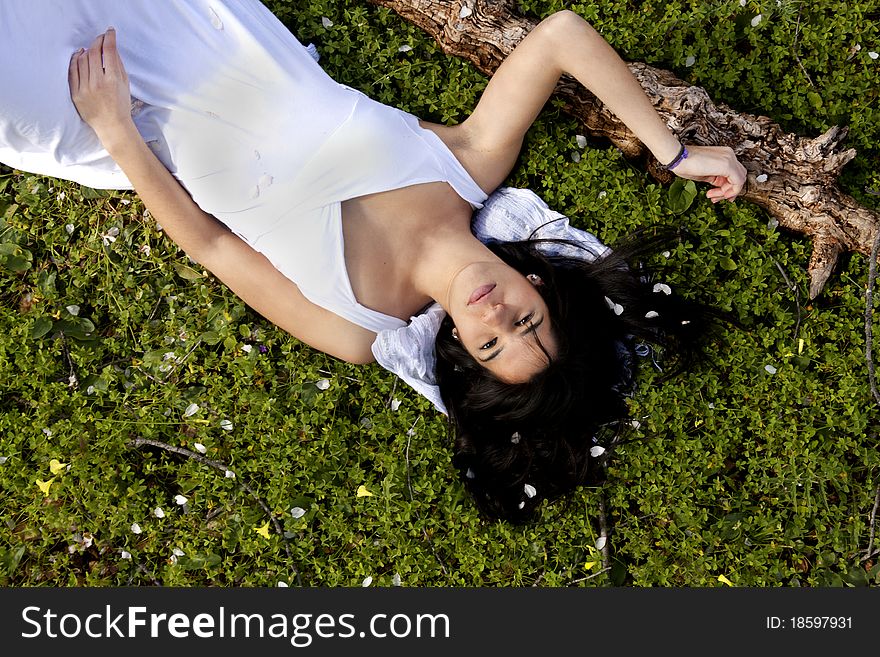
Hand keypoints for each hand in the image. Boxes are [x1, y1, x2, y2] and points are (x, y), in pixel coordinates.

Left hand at [68, 28, 132, 143]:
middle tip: (100, 38)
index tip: (109, 32)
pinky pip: (72, 71)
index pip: (109, 52)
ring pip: (82, 60)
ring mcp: (85, 88)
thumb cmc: (121, 105)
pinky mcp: (76, 93)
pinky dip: (75, 60)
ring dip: (86, 51)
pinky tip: (79, 56)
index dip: (109, 38)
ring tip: (90, 49)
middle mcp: (98, 83)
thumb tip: (111, 48)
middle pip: (93, 53)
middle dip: (97, 42)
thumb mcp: (125, 85)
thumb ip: (118, 66)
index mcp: (112, 81)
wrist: (111, 126)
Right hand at [670, 145, 747, 202]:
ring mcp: (730, 159)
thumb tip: (719, 186)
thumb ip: (714, 178)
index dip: (728, 187)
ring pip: (739, 180)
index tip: (717, 195)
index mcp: (724, 154)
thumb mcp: (704, 173)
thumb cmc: (685, 164)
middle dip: (728, 191)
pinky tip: (717, 195)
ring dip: (727, 192)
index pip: (734, 173)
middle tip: (716, 198)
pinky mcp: (728, 165)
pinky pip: (738, 182)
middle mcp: (729, 154)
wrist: (678, 157)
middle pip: (739, 176)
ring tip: (712, 196)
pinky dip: (731, 191)